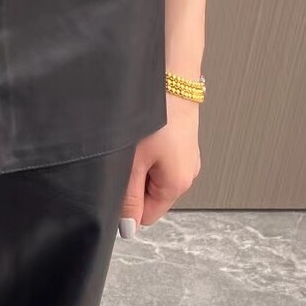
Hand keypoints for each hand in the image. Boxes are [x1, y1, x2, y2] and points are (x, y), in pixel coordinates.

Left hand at [118, 93, 201, 235]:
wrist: (170, 77)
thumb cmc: (153, 116)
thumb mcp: (132, 164)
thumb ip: (128, 198)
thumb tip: (128, 228)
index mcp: (177, 185)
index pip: (146, 216)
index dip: (127, 206)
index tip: (117, 183)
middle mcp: (187, 174)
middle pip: (150, 197)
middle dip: (133, 183)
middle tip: (125, 159)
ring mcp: (187, 158)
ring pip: (152, 177)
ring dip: (138, 167)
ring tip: (134, 146)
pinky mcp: (182, 143)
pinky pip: (159, 160)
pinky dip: (146, 153)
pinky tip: (142, 137)